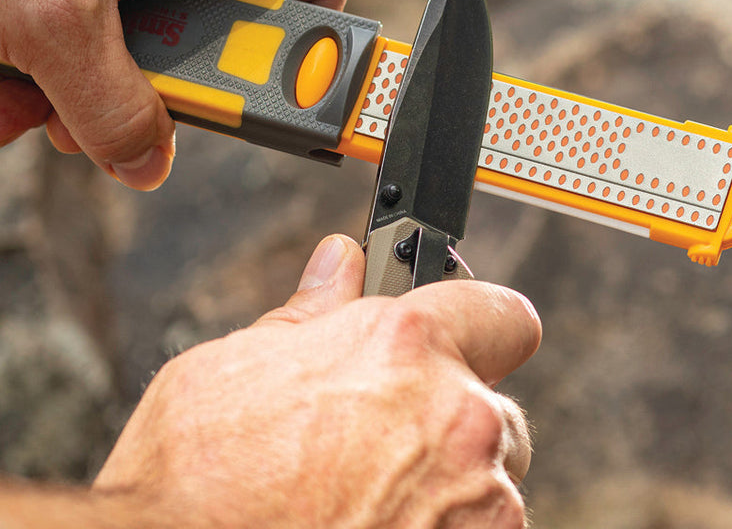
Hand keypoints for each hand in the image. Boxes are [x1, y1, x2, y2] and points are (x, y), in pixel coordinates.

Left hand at [0, 0, 352, 188]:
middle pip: (241, 15)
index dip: (306, 54)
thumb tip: (146, 158)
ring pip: (179, 17)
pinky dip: (90, 43)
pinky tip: (35, 58)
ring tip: (57, 84)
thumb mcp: (51, 17)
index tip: (273, 104)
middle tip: (142, 101)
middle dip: (186, 75)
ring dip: (124, 70)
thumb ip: (111, 106)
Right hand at [93, 236, 541, 527]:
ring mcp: (477, 501)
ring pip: (489, 474)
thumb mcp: (236, 368)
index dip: (478, 321)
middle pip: (492, 399)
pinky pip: (480, 528)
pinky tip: (371, 524)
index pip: (499, 312)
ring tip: (366, 493)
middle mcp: (458, 418)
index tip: (461, 333)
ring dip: (448, 478)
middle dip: (449, 409)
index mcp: (406, 346)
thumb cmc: (196, 483)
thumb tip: (339, 264)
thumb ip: (311, 312)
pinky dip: (442, 527)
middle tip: (383, 432)